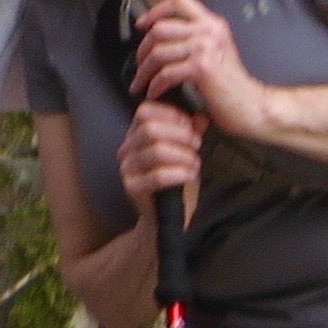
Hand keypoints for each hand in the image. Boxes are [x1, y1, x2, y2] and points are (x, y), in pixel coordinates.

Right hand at [116, 98, 202, 224]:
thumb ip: (191, 133)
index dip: (170, 115)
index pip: (145, 112)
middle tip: (197, 144)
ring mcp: (127, 169)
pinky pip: (157, 176)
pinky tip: (190, 175)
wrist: (166, 216)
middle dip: (179, 134)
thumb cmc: (175, 180)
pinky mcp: (132, 188)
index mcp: (135, 135)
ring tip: (195, 163)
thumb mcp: (185, 151)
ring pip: (156, 151)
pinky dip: (179, 173)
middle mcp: (126, 149)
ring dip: (183, 155)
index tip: (191, 126)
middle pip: (149, 129)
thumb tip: (201, 117)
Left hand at [131, 0, 268, 138]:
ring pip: (159, 52)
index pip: (180, 1)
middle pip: (160, 29)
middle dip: (142, 49)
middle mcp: (210, 31)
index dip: (156, 10)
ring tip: (141, 83)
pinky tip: (155, 93)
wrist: (251, 105)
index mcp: (212, 24)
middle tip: (139, 65)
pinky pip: (166, 73)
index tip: (142, 24)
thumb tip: (163, 35)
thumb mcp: (215, 51)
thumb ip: (194, 38)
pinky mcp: (202, 68)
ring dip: (144, 71)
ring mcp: (206, 47)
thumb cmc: (231, 85)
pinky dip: (155, 85)